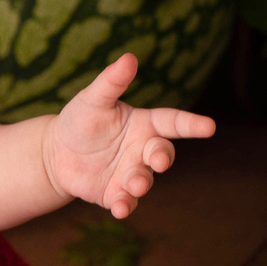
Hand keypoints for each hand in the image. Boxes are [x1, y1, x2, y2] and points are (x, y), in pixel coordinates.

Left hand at [42, 53, 215, 219]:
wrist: (57, 154)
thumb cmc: (80, 121)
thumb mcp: (93, 99)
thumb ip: (112, 82)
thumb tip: (129, 57)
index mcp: (144, 124)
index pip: (173, 122)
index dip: (191, 124)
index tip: (210, 126)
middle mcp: (142, 150)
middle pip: (163, 154)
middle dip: (162, 158)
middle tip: (157, 161)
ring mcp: (131, 173)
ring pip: (145, 180)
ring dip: (141, 183)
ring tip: (132, 185)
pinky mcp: (116, 194)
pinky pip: (126, 201)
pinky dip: (125, 206)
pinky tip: (120, 209)